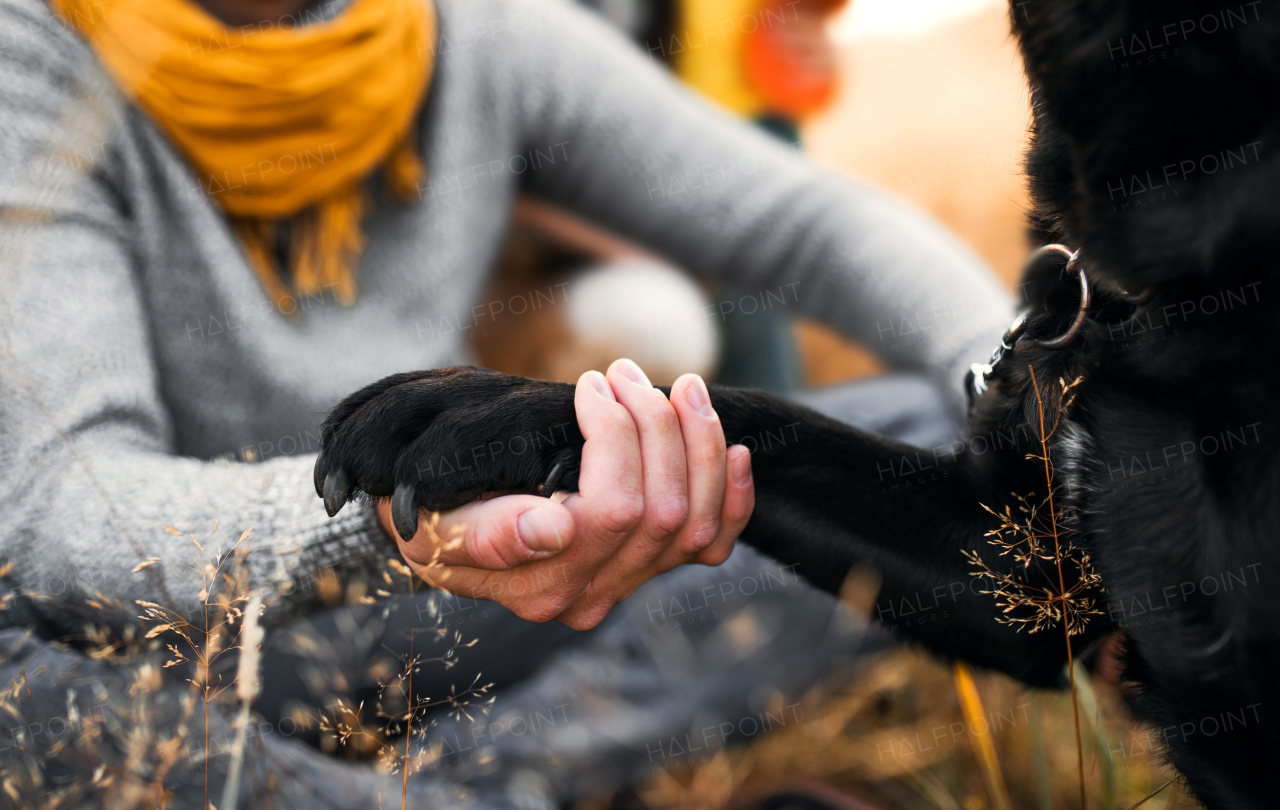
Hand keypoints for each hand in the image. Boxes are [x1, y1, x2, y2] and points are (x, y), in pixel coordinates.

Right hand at [374, 359, 754, 628]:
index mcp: (538, 583)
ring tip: (676, 385)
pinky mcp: (649, 568)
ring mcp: (624, 584)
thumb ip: (487, 533)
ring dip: (697, 443)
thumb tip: (550, 530)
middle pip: (660, 509)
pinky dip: (734, 496)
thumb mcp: (435, 521)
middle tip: (619, 370)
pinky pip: (713, 544)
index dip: (617, 439)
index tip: (588, 386)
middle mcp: (589, 593)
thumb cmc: (433, 515)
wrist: (441, 532)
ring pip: (695, 521)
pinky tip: (735, 449)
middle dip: (653, 424)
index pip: (609, 511)